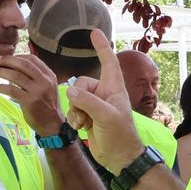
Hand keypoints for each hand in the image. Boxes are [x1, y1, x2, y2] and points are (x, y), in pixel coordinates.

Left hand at [0, 52, 62, 133]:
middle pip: (23, 64)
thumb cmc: (47, 105)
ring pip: (15, 75)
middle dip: (7, 60)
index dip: (17, 56)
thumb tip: (16, 65)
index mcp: (49, 75)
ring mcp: (37, 91)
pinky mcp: (29, 101)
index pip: (32, 59)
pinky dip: (1, 87)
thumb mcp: (47, 87)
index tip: (6, 58)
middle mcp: (45, 81)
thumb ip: (36, 76)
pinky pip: (11, 90)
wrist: (52, 124)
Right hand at [64, 30, 142, 170]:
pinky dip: (74, 118)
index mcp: (114, 89)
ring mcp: (96, 104)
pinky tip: (81, 128)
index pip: (108, 63)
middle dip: (78, 99)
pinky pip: (73, 109)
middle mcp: (105, 93)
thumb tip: (70, 89)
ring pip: (74, 96)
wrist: (119, 158)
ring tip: (85, 124)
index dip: (102, 47)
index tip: (95, 32)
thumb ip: (87, 101)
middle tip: (86, 116)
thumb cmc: (120, 136)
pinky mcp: (88, 115)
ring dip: (76, 111)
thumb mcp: (106, 117)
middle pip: (81, 83)